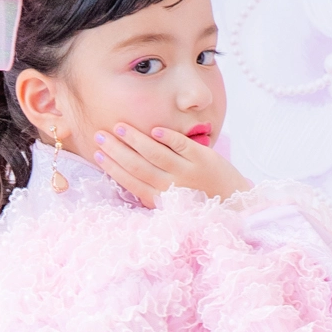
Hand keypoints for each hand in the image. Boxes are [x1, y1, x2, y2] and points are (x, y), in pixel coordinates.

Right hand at [93, 123, 251, 207]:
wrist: (234, 204)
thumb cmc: (197, 202)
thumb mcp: (171, 202)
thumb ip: (151, 189)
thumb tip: (124, 171)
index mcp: (161, 200)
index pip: (130, 181)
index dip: (112, 167)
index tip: (97, 153)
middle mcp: (172, 188)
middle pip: (138, 166)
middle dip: (116, 150)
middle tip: (100, 135)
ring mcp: (188, 173)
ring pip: (156, 154)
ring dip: (135, 139)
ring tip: (119, 126)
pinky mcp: (203, 159)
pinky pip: (183, 146)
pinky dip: (168, 138)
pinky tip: (155, 129)